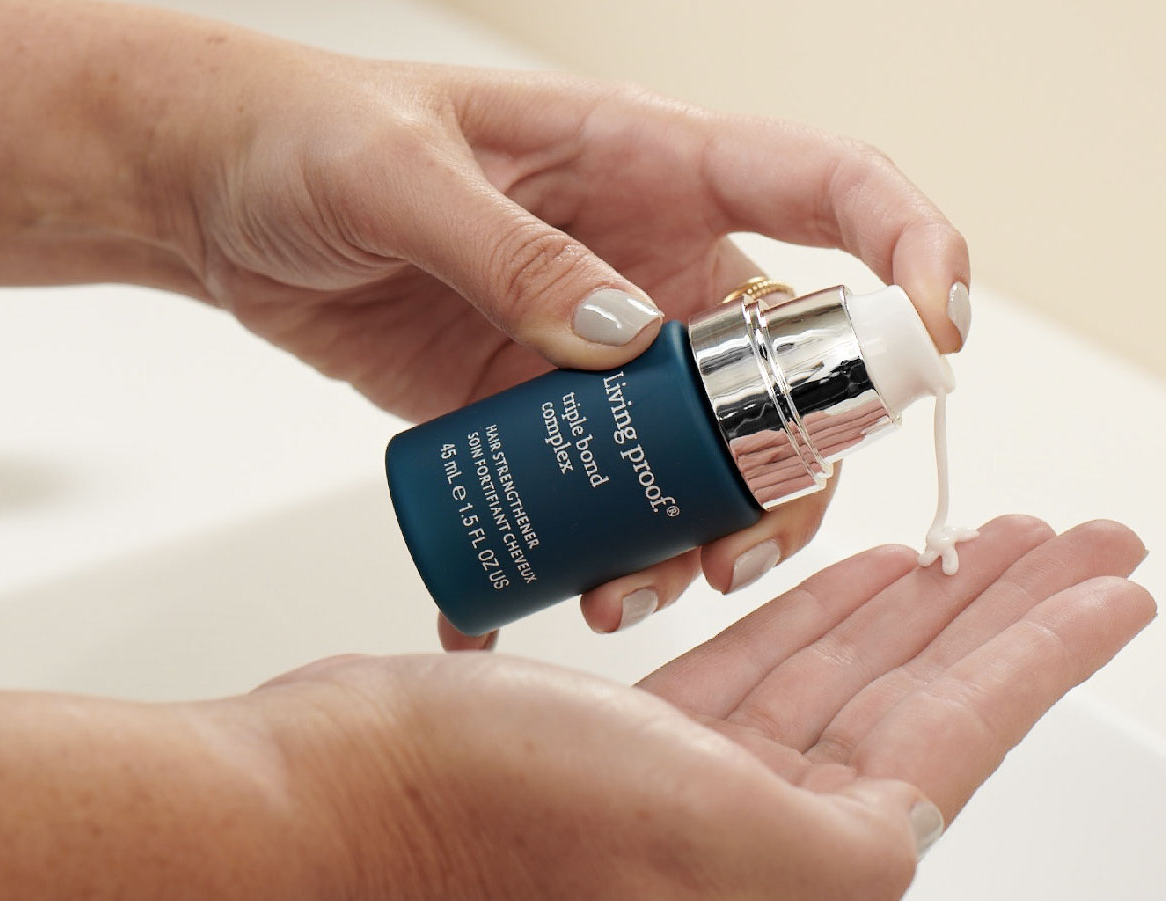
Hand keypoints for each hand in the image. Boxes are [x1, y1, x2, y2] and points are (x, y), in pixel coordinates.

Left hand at [156, 36, 970, 644]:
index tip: (940, 337)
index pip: (832, 188)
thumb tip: (623, 338)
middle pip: (789, 369)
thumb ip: (511, 253)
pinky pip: (602, 488)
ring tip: (626, 591)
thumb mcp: (401, 174)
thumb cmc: (310, 135)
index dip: (912, 250)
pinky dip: (589, 549)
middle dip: (790, 466)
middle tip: (729, 546)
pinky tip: (537, 595)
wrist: (225, 195)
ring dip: (694, 531)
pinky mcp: (541, 409)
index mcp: (652, 165)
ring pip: (705, 450)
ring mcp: (602, 346)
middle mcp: (654, 262)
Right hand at [236, 516, 1151, 897]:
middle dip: (999, 611)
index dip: (1049, 648)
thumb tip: (916, 828)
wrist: (327, 804)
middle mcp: (757, 844)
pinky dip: (810, 612)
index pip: (963, 735)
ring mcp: (696, 791)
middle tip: (1070, 539)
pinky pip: (758, 667)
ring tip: (975, 539)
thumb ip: (845, 840)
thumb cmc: (488, 824)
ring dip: (912, 600)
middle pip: (916, 696)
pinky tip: (853, 573)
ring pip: (842, 673)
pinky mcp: (635, 746)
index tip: (1115, 584)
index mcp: (798, 873)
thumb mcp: (712, 839)